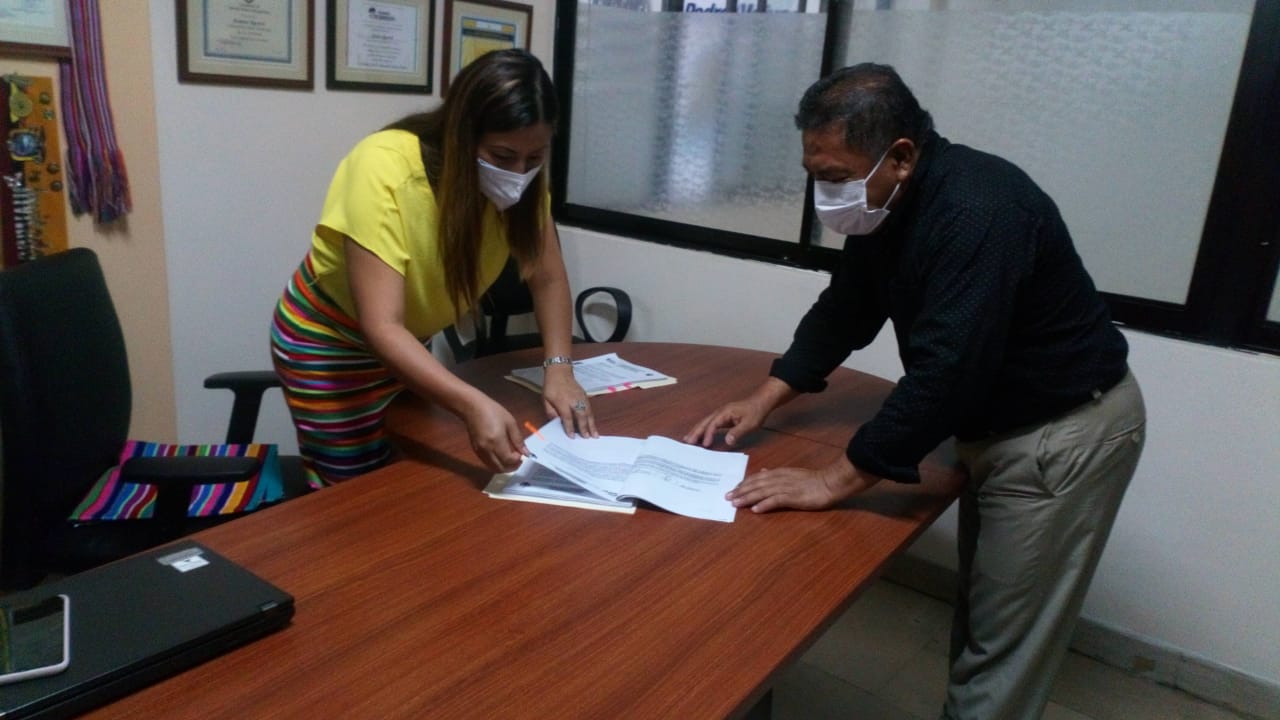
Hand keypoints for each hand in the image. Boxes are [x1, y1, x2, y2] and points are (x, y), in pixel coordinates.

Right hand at [461, 395, 525, 471]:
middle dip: (512, 467)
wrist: (473, 407)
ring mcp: (480, 452)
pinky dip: (496, 464)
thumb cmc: (493, 411)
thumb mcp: (510, 422)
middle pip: (501, 468)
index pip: (509, 460)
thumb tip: (526, 453)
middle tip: (519, 460)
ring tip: (511, 459)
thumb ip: (518, 439)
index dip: (517, 460)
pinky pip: (487, 464)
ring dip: (504, 467)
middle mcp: (487, 449)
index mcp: (497, 441)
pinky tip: (501, 456)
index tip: (521, 453)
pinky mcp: (476, 451)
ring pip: (493, 468)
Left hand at [541, 364, 597, 437]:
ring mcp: (581, 398)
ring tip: (595, 435)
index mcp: (562, 402)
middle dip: (584, 428)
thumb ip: (550, 412)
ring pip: (588, 413)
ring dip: (592, 424)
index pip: (567, 417)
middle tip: (587, 438)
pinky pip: (590, 409)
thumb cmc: (551, 386)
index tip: (572, 437)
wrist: (560, 372)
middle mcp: (574, 400)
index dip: (569, 428)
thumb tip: (555, 423)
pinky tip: (594, 424)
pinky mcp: (585, 396)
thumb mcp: (546, 399)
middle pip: (581, 416)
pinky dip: (592, 418)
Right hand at [684, 398, 768, 447]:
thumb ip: (738, 432)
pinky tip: (699, 437)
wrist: (761, 402)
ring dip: (696, 431)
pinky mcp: (723, 418)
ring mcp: (720, 414)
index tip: (705, 445)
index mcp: (725, 412)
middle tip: (686, 442)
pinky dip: (703, 430)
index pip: (713, 424)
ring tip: (687, 440)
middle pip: (704, 422)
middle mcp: (720, 412)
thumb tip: (727, 441)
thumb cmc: (756, 412)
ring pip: (705, 423)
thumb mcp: (750, 424)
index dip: (708, 435)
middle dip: (695, 432)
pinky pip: (710, 424)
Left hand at [726, 456, 879, 512]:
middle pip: (756, 485)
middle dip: (740, 491)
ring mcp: (786, 488)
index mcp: (779, 473)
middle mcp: (779, 479)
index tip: (733, 489)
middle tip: (727, 497)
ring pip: (762, 492)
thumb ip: (776, 474)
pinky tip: (755, 510)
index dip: (744, 484)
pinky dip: (764, 505)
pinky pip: (776, 501)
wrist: (830, 482)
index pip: (757, 478)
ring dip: (747, 497)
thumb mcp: (792, 473)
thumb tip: (763, 471)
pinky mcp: (793, 497)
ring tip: (735, 503)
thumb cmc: (813, 480)